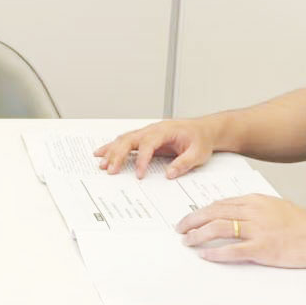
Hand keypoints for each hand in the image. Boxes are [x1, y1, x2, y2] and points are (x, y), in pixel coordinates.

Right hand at [94, 119, 212, 177]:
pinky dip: (112, 147)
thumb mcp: (198, 153)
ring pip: (125, 139)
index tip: (139, 174)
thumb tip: (169, 174)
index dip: (142, 159)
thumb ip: (184, 163)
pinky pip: (126, 141)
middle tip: (110, 169)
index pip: (149, 143)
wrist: (203, 130)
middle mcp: (153, 129)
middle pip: (130, 139)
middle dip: (118, 154)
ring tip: (102, 164)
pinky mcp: (145, 138)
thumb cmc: (200, 139)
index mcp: (166, 130)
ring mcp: (147, 133)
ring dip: (112, 151)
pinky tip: (102, 153)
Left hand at [177, 195, 305, 268]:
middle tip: (180, 228)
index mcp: (255, 201)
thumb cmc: (301, 223)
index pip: (220, 204)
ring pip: (219, 228)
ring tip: (188, 241)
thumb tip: (231, 212)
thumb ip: (253, 208)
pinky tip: (205, 255)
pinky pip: (232, 250)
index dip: (201, 211)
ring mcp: (257, 230)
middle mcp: (253, 213)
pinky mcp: (262, 249)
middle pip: (214, 213)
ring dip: (198, 235)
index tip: (190, 217)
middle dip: (193, 220)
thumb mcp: (274, 206)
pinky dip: (215, 253)